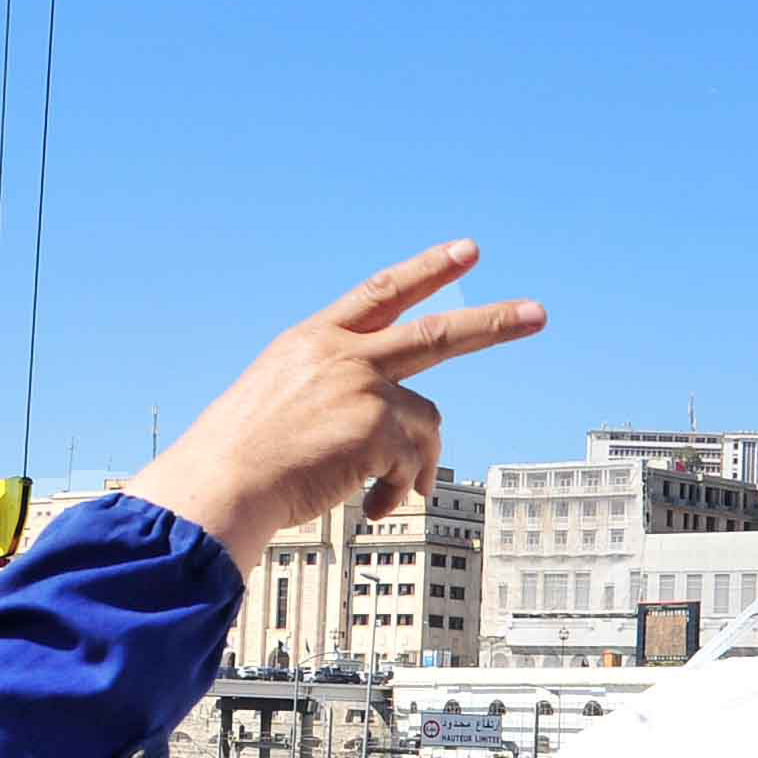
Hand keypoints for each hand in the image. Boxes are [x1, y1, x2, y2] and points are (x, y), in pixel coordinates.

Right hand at [130, 241, 545, 573]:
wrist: (220, 484)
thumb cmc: (240, 459)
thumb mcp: (279, 402)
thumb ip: (334, 395)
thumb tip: (396, 433)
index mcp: (311, 340)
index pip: (380, 292)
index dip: (426, 270)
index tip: (466, 251)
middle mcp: (341, 354)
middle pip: (435, 333)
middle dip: (493, 324)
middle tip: (538, 314)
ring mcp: (362, 386)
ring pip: (428, 418)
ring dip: (416, 463)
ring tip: (385, 493)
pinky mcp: (376, 425)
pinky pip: (416, 462)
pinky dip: (400, 489)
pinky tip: (373, 506)